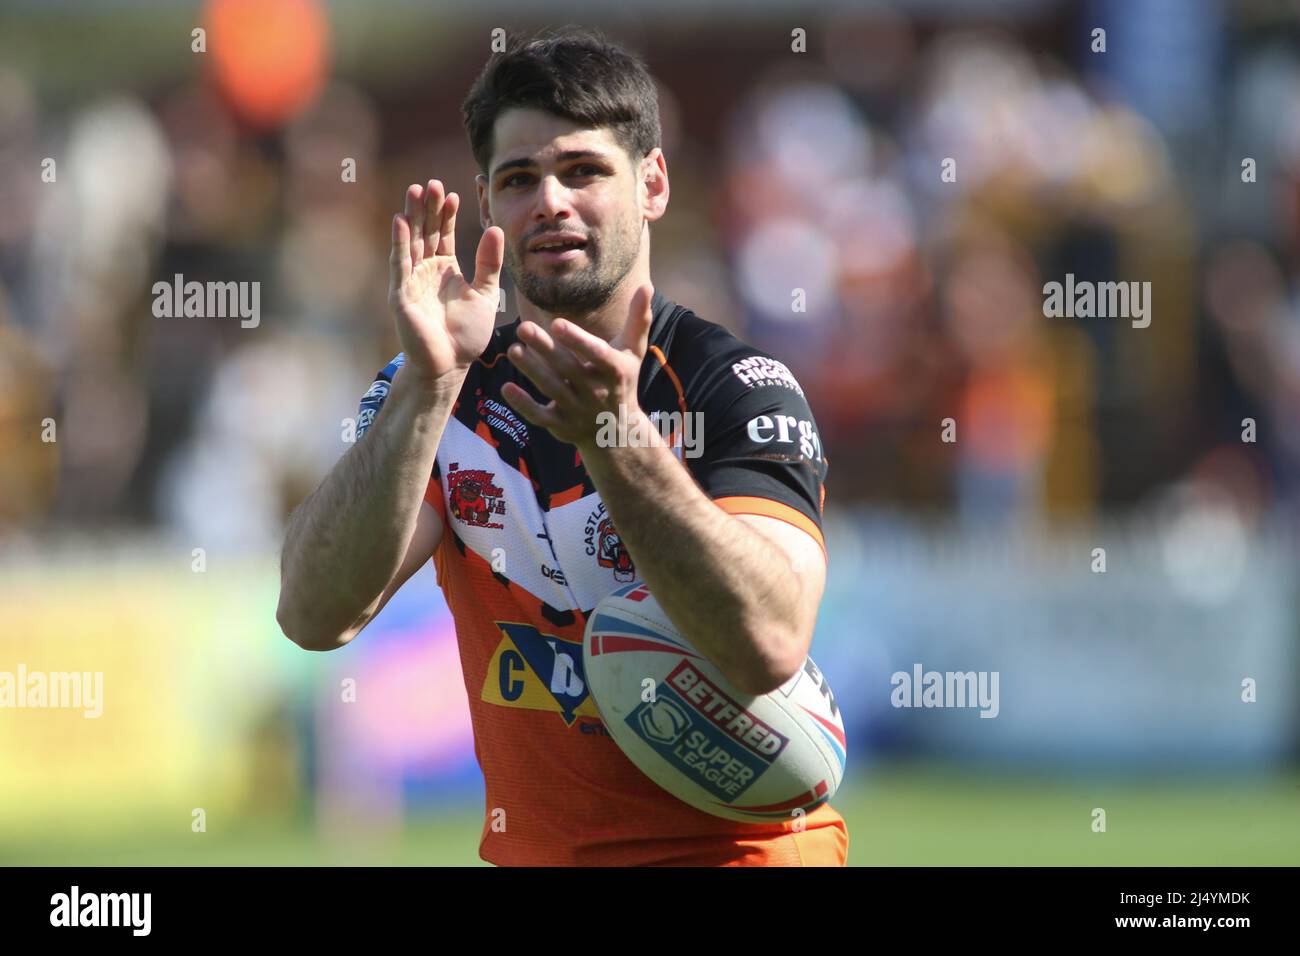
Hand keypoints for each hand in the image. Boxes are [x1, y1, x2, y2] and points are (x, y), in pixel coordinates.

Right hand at [388, 180, 503, 383]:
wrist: (451, 364)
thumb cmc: (466, 334)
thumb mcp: (485, 293)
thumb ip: (489, 263)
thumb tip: (496, 228)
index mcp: (446, 269)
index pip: (445, 234)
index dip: (447, 214)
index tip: (453, 194)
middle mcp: (427, 271)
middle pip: (426, 232)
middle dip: (429, 208)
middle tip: (431, 183)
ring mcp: (412, 280)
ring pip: (412, 242)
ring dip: (413, 217)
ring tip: (416, 191)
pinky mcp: (401, 294)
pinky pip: (400, 264)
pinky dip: (400, 242)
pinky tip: (401, 220)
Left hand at [501, 285, 655, 448]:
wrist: (616, 431)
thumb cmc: (622, 381)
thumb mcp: (633, 351)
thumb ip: (638, 319)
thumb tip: (646, 286)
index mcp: (614, 371)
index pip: (597, 354)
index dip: (578, 340)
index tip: (557, 323)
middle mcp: (596, 392)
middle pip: (569, 369)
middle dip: (545, 349)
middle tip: (523, 327)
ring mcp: (578, 410)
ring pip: (552, 389)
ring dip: (532, 370)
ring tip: (514, 349)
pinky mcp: (561, 425)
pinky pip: (540, 416)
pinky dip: (523, 404)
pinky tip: (506, 387)